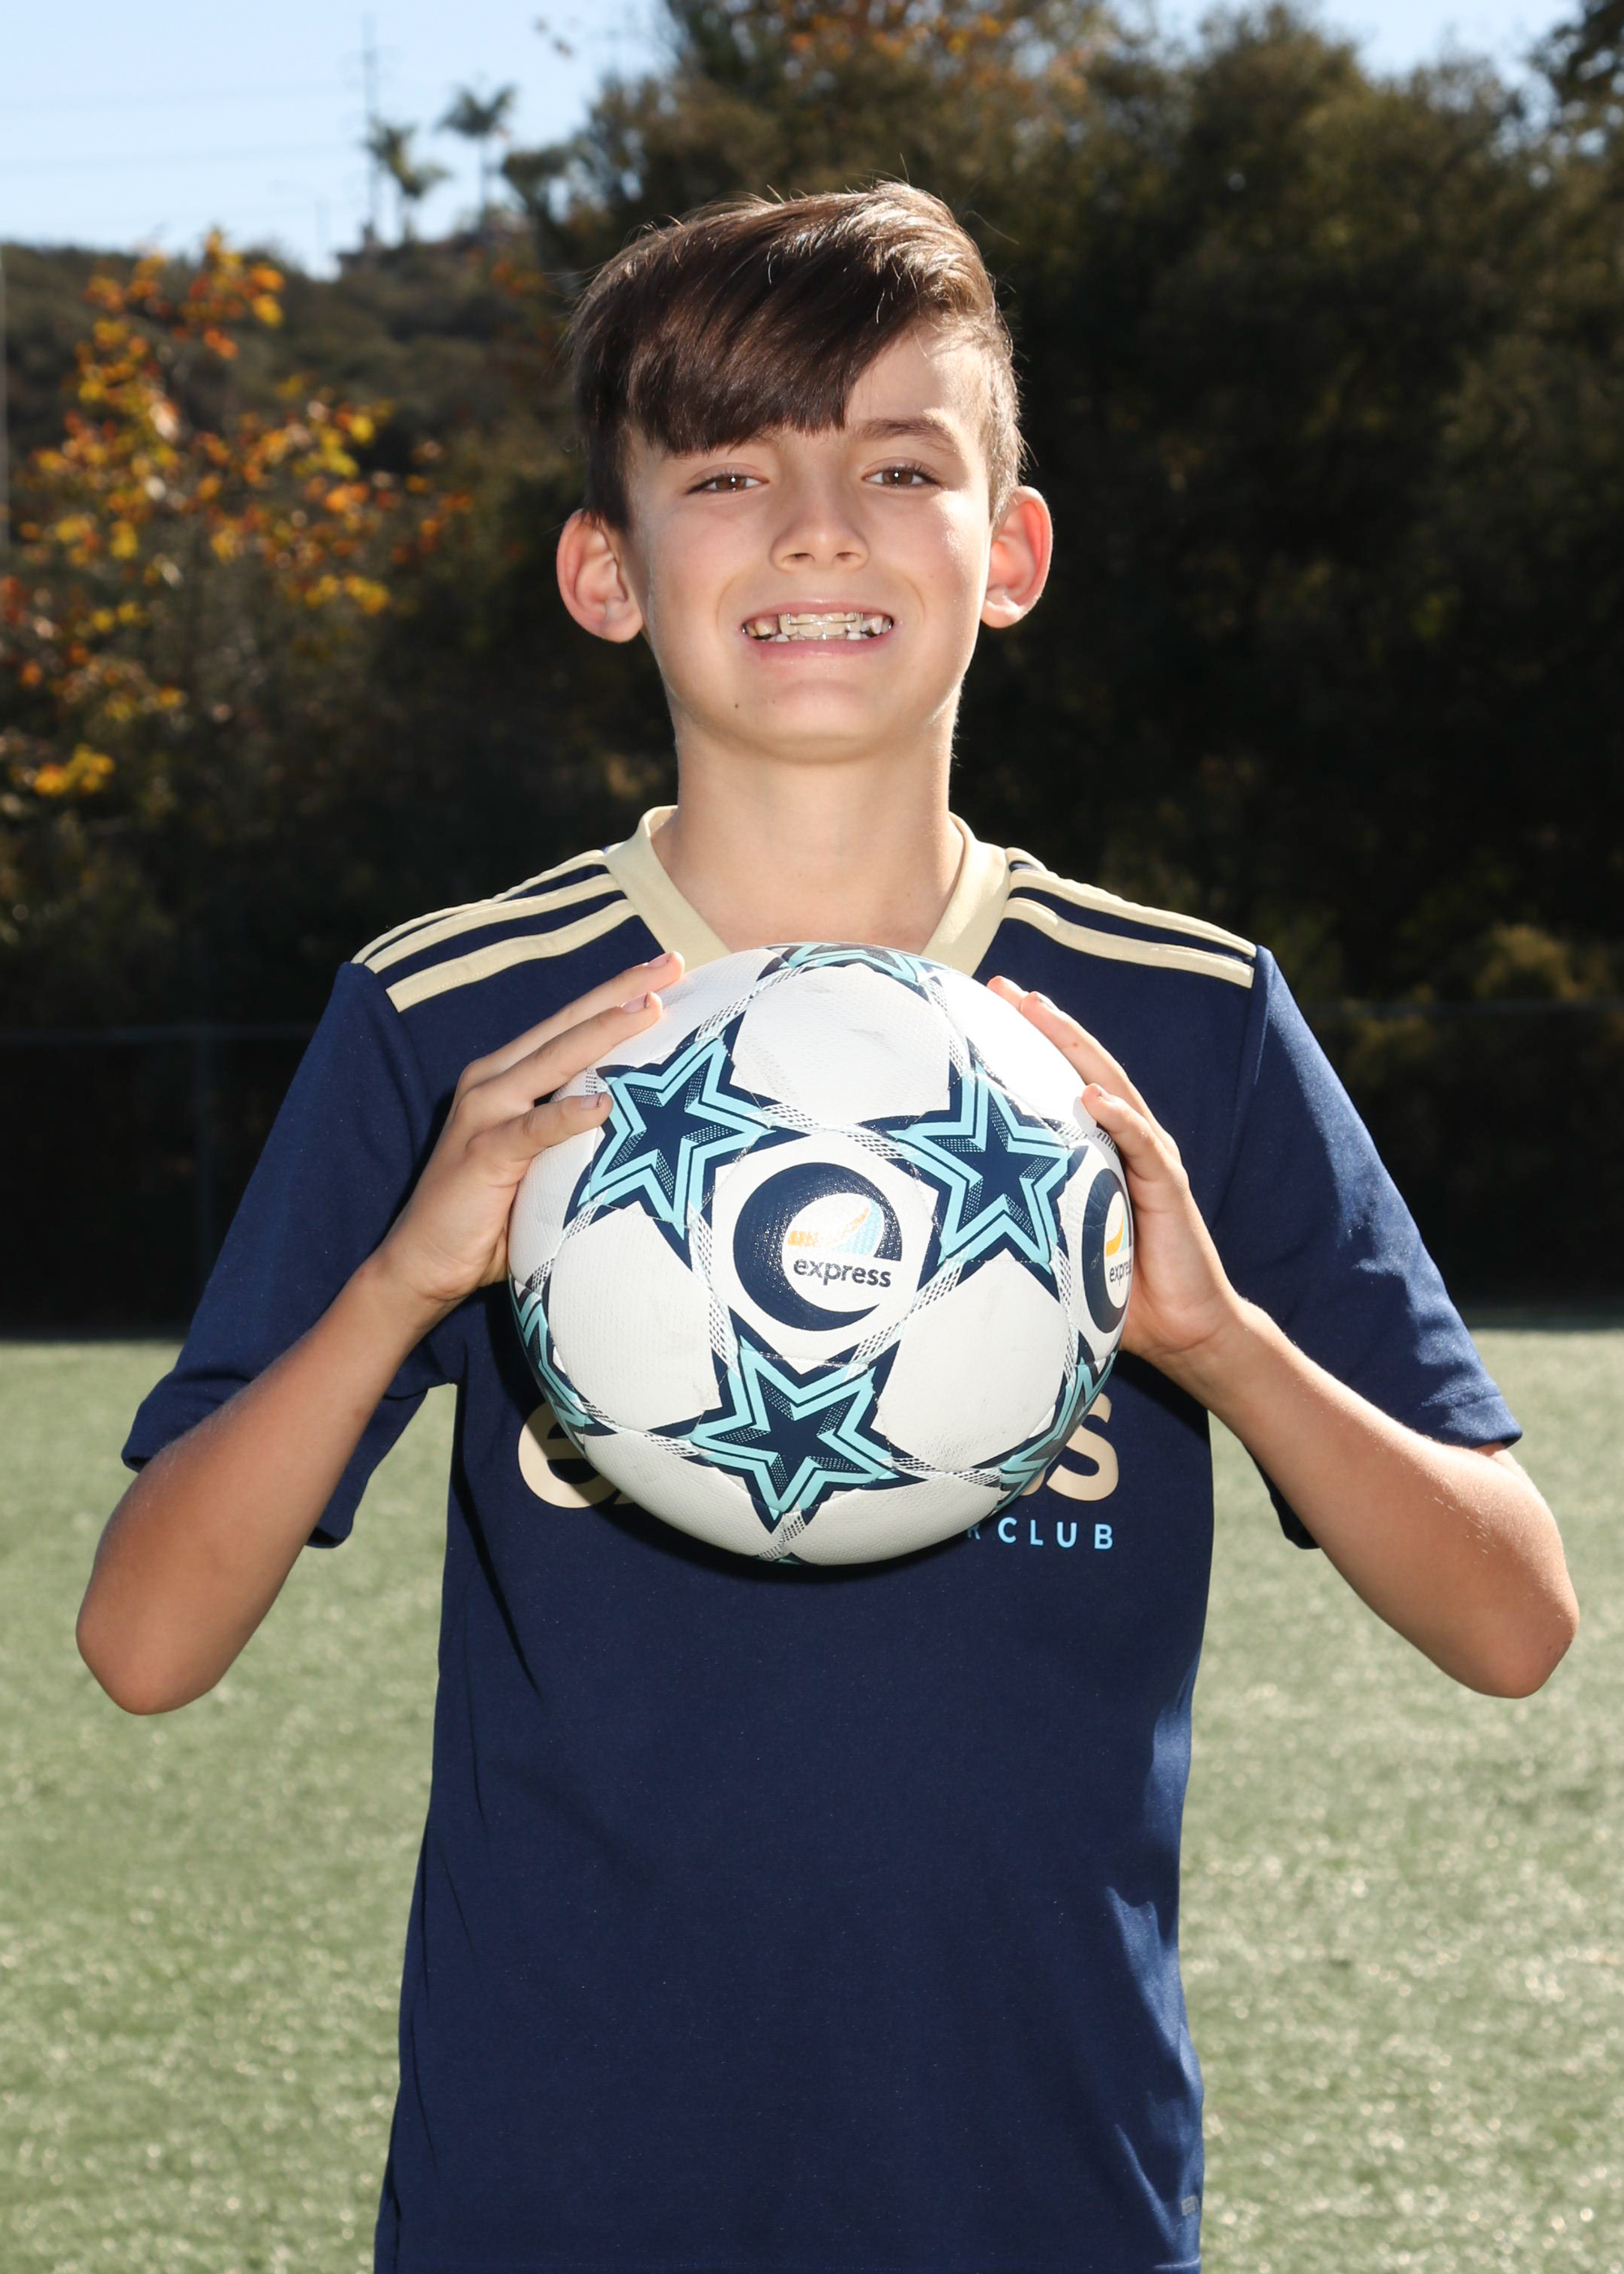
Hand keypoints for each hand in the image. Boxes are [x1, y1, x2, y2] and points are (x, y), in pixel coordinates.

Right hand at [371, 949, 682, 1322]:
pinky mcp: (483, 1153)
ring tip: (651, 1009)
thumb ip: (575, 1133)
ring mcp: (485, 1113)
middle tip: (673, 963)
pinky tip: (605, 1103)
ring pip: (553, 1060)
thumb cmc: (491, 1214)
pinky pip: (532, 1129)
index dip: (617, 993)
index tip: (669, 966)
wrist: (423, 1261)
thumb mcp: (542, 1161)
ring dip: (603, 1032)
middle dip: (622, 992)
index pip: (571, 1025)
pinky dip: (568, 1115)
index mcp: (509, 1076)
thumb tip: (645, 1123)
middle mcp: (494, 1080)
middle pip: (567, 1025)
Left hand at [986, 976, 1245, 1387]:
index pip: (1064, 1084)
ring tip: (1042, 1012)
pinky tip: (1091, 1095)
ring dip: (1077, 1048)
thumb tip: (953, 1222)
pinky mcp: (1170, 1189)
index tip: (985, 1009)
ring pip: (1113, 1089)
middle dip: (1046, 1024)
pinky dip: (1118, 1118)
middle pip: (1086, 1068)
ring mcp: (1153, 1160)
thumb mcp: (1061, 1244)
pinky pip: (1144, 1146)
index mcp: (1103, 1151)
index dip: (1030, 1045)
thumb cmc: (1118, 1290)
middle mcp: (1129, 1143)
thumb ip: (1028, 1219)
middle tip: (1003, 987)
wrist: (1187, 1331)